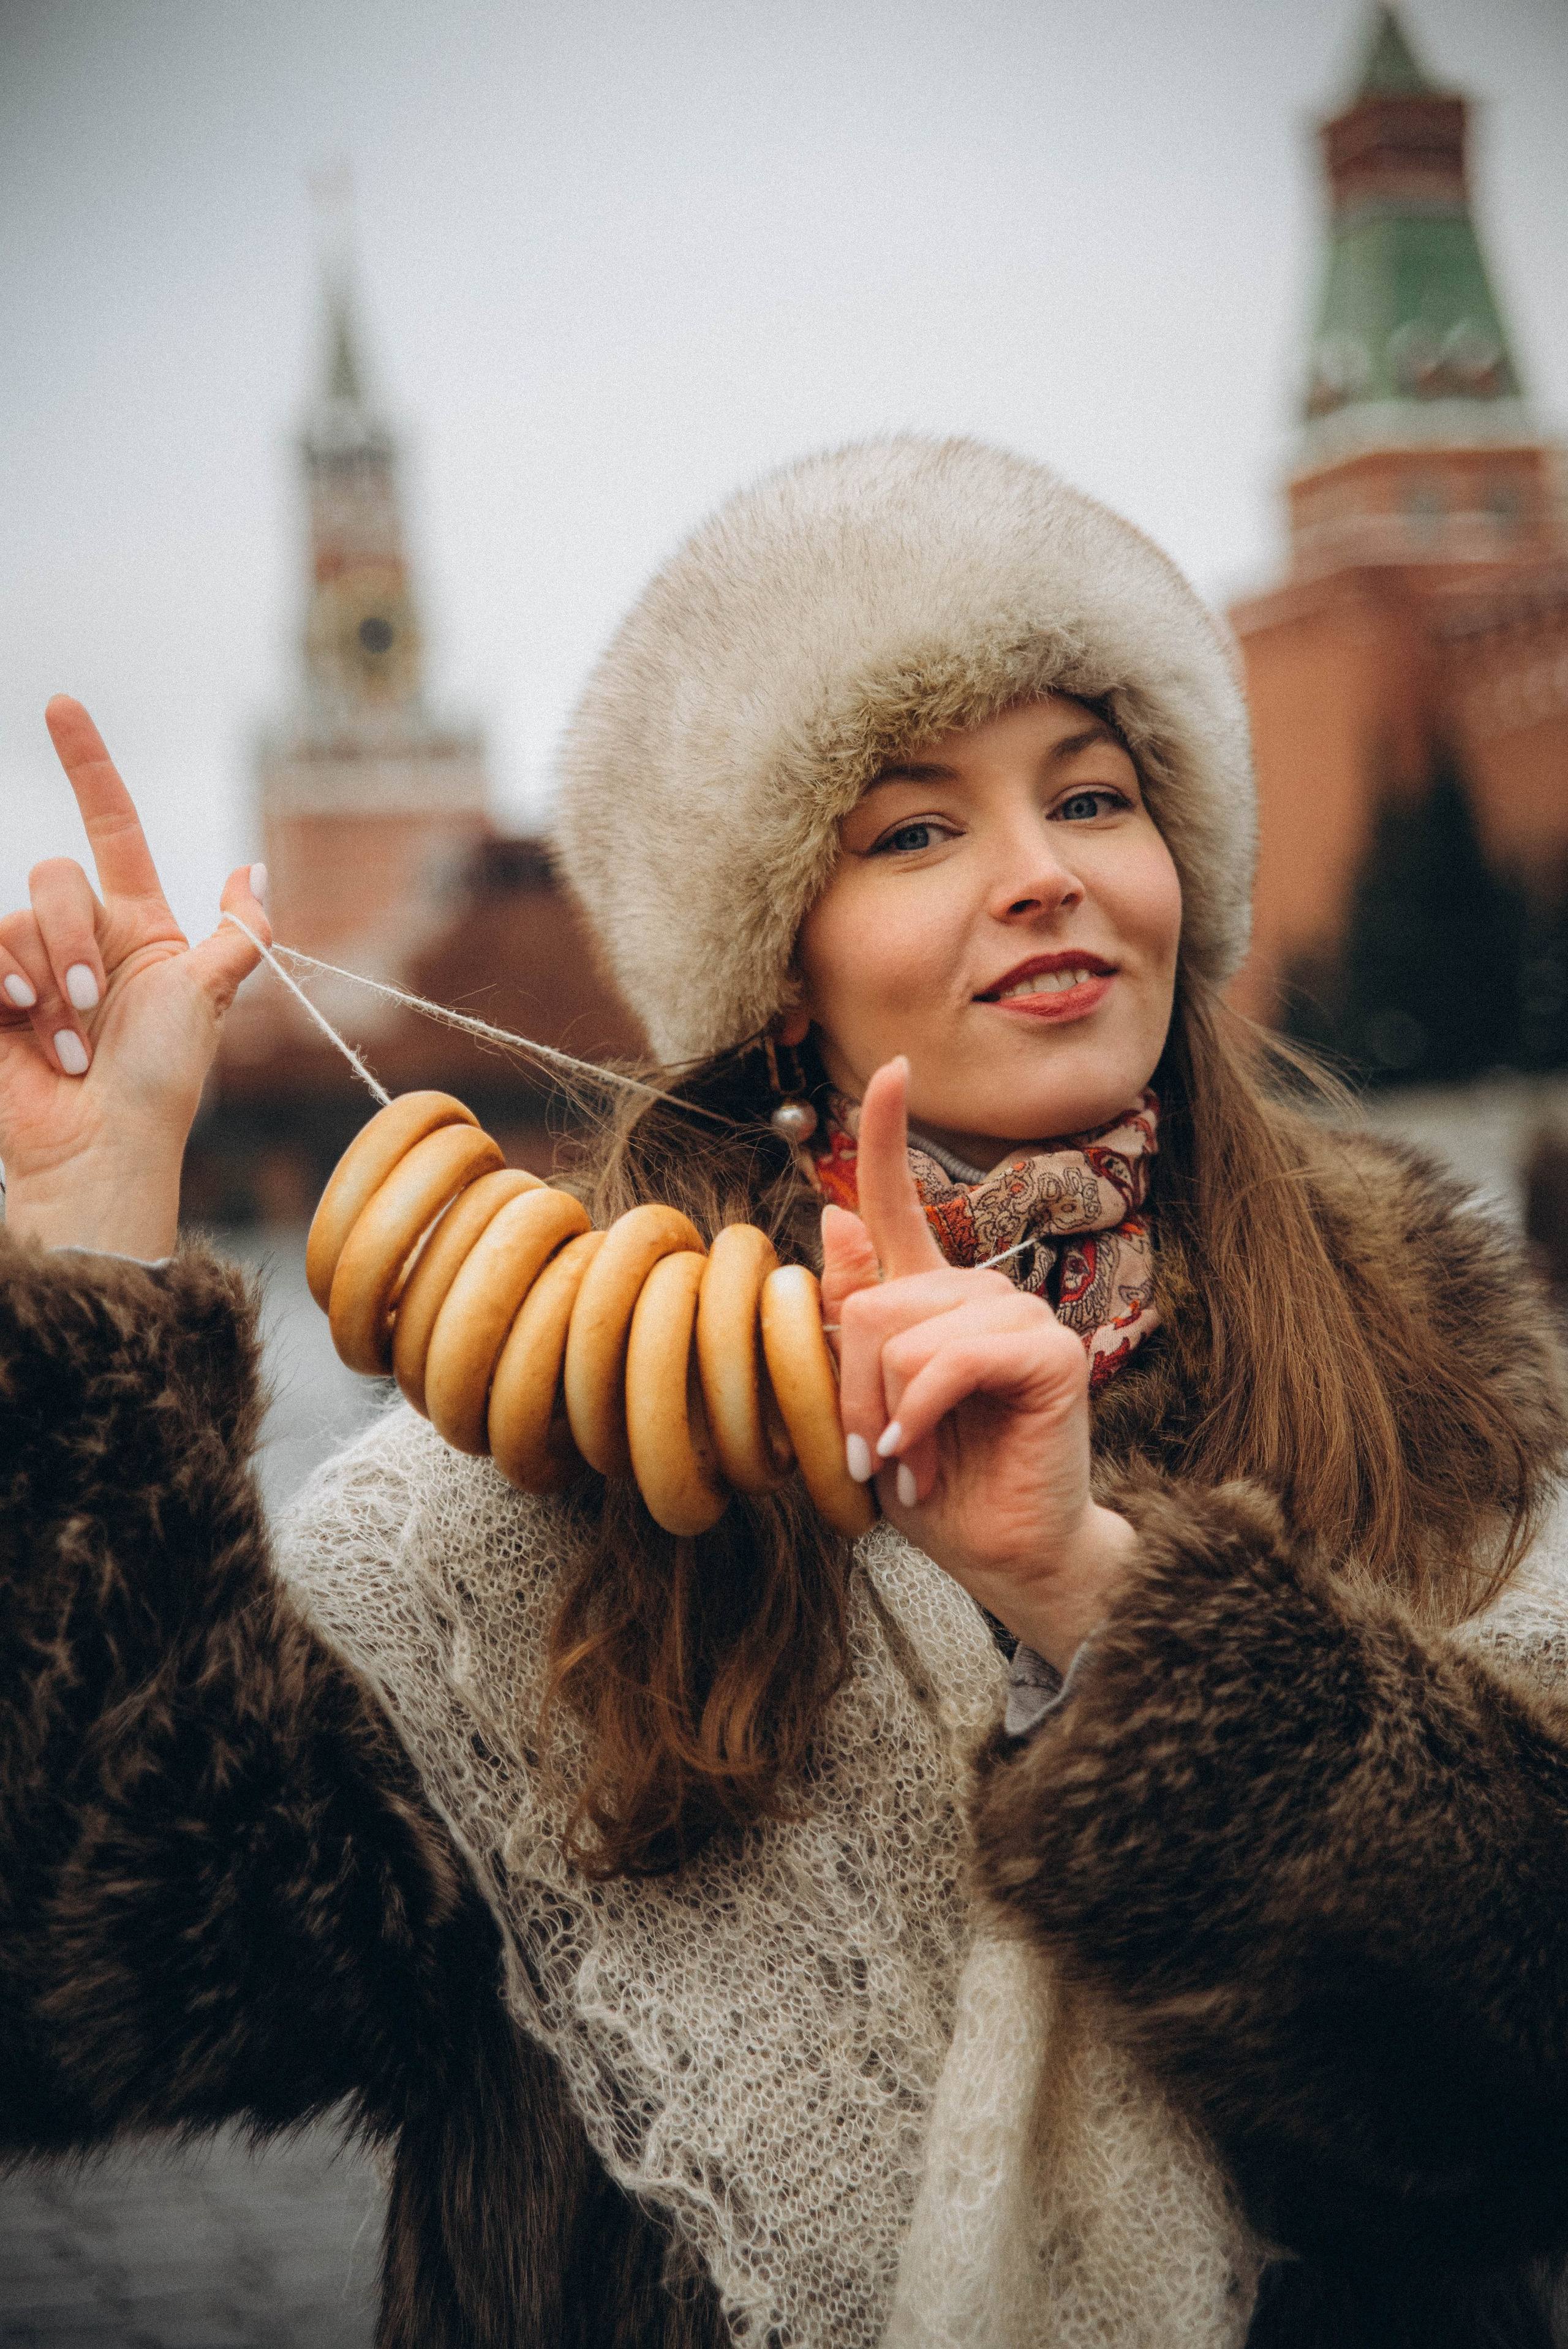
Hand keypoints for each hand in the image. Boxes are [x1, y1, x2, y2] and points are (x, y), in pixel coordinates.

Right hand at [0, 697, 268, 1256]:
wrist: (101, 1146)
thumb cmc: (160, 1082)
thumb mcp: (210, 999)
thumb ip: (237, 935)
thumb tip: (251, 870)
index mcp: (137, 926)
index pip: (111, 825)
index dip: (88, 765)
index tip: (61, 705)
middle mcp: (79, 937)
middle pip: (56, 879)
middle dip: (73, 942)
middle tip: (92, 1010)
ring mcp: (28, 966)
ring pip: (15, 922)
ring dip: (42, 986)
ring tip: (66, 1045)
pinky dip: (2, 993)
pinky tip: (21, 1034)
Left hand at [820, 1057, 1132, 1668]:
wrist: (1005, 1557)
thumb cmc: (936, 1486)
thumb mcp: (867, 1404)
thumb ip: (852, 1319)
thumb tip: (833, 1217)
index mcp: (931, 1300)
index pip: (901, 1201)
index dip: (887, 1134)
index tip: (890, 1069)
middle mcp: (978, 1296)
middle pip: (875, 1301)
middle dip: (856, 1389)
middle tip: (877, 1450)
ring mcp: (1020, 1320)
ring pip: (907, 1333)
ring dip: (889, 1412)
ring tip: (909, 1460)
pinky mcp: (1049, 1355)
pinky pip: (950, 1360)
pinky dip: (921, 1415)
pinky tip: (925, 1456)